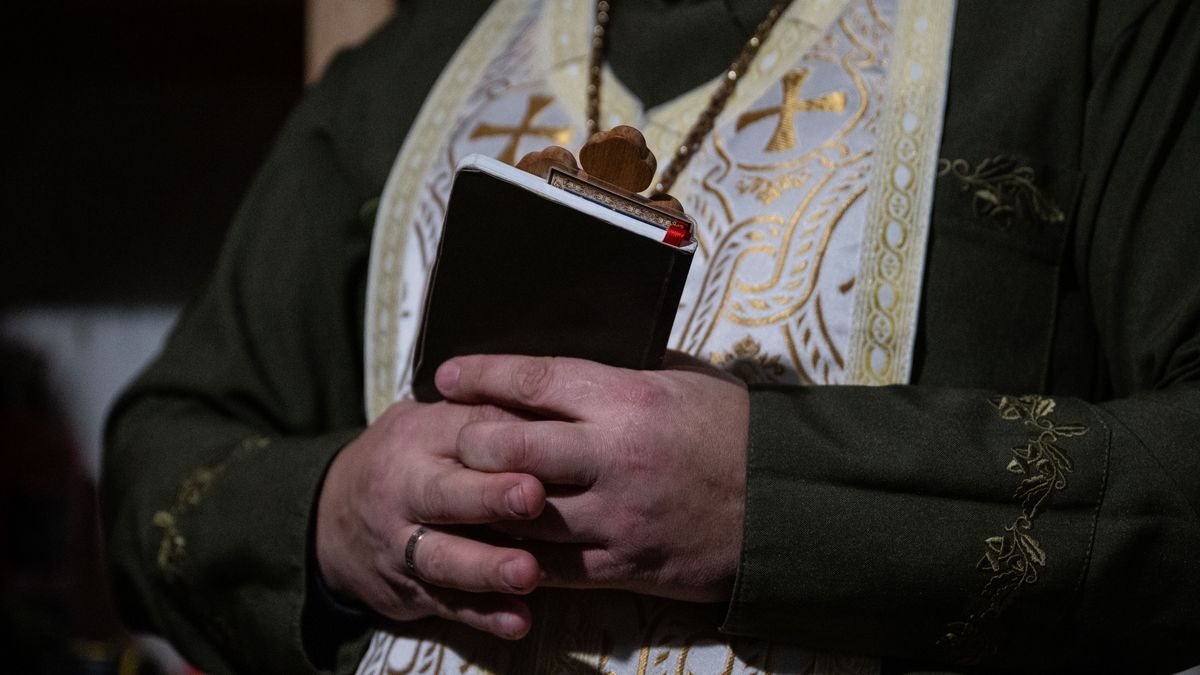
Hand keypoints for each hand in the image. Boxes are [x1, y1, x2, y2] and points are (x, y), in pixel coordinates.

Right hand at [315, 400, 545, 638]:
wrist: (330, 516)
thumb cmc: (408, 459)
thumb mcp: (428, 423)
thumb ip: (480, 415)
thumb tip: (548, 404)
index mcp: (418, 439)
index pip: (465, 430)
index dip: (504, 437)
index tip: (544, 440)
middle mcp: (406, 490)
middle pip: (445, 494)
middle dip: (489, 496)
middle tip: (532, 497)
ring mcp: (403, 545)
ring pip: (444, 558)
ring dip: (486, 568)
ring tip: (527, 572)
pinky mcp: (411, 590)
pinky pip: (447, 604)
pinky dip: (483, 615)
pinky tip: (517, 620)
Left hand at [437, 352, 748, 602]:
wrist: (784, 507)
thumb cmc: (731, 431)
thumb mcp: (682, 380)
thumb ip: (621, 371)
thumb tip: (561, 363)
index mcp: (630, 398)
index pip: (534, 379)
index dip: (481, 374)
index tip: (445, 375)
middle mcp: (615, 456)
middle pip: (509, 447)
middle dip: (469, 441)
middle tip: (454, 438)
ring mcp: (615, 516)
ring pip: (519, 513)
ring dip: (482, 503)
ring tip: (461, 492)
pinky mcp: (622, 566)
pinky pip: (548, 567)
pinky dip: (516, 554)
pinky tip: (498, 542)